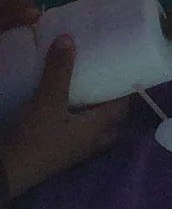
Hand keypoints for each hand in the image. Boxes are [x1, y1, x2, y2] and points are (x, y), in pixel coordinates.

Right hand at [0, 38, 132, 198]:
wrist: (9, 170)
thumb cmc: (36, 135)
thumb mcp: (47, 99)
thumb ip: (58, 70)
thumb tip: (69, 38)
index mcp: (99, 128)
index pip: (122, 107)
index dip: (124, 90)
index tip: (121, 72)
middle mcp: (93, 142)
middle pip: (112, 122)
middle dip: (111, 104)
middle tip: (103, 82)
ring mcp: (76, 152)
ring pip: (95, 131)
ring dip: (94, 115)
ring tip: (85, 93)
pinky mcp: (60, 156)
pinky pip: (77, 137)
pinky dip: (76, 124)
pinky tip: (64, 112)